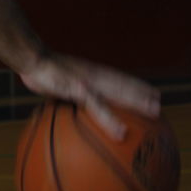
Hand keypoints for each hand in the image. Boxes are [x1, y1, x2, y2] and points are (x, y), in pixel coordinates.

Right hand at [19, 53, 160, 141]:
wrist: (32, 57)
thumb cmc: (41, 70)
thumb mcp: (55, 82)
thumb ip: (63, 91)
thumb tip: (64, 104)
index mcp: (91, 74)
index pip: (117, 78)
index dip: (133, 84)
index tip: (147, 91)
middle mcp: (95, 76)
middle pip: (124, 84)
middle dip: (142, 93)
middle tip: (159, 104)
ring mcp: (90, 82)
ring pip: (120, 93)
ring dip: (138, 102)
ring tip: (154, 111)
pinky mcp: (81, 90)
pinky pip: (99, 109)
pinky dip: (111, 120)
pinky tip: (121, 133)